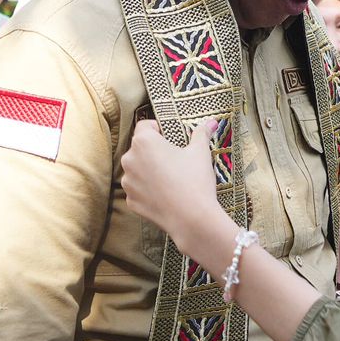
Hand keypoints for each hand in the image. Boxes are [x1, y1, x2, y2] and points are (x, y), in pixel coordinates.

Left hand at [122, 119, 226, 255]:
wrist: (191, 218)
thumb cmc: (195, 180)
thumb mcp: (200, 152)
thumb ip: (201, 133)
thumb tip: (211, 122)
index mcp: (144, 142)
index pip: (145, 126)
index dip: (158, 129)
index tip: (171, 138)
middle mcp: (129, 159)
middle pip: (140, 148)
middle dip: (154, 151)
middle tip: (174, 159)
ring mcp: (127, 182)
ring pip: (137, 169)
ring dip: (149, 170)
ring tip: (170, 179)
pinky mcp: (130, 200)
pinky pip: (138, 189)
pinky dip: (148, 190)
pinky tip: (165, 194)